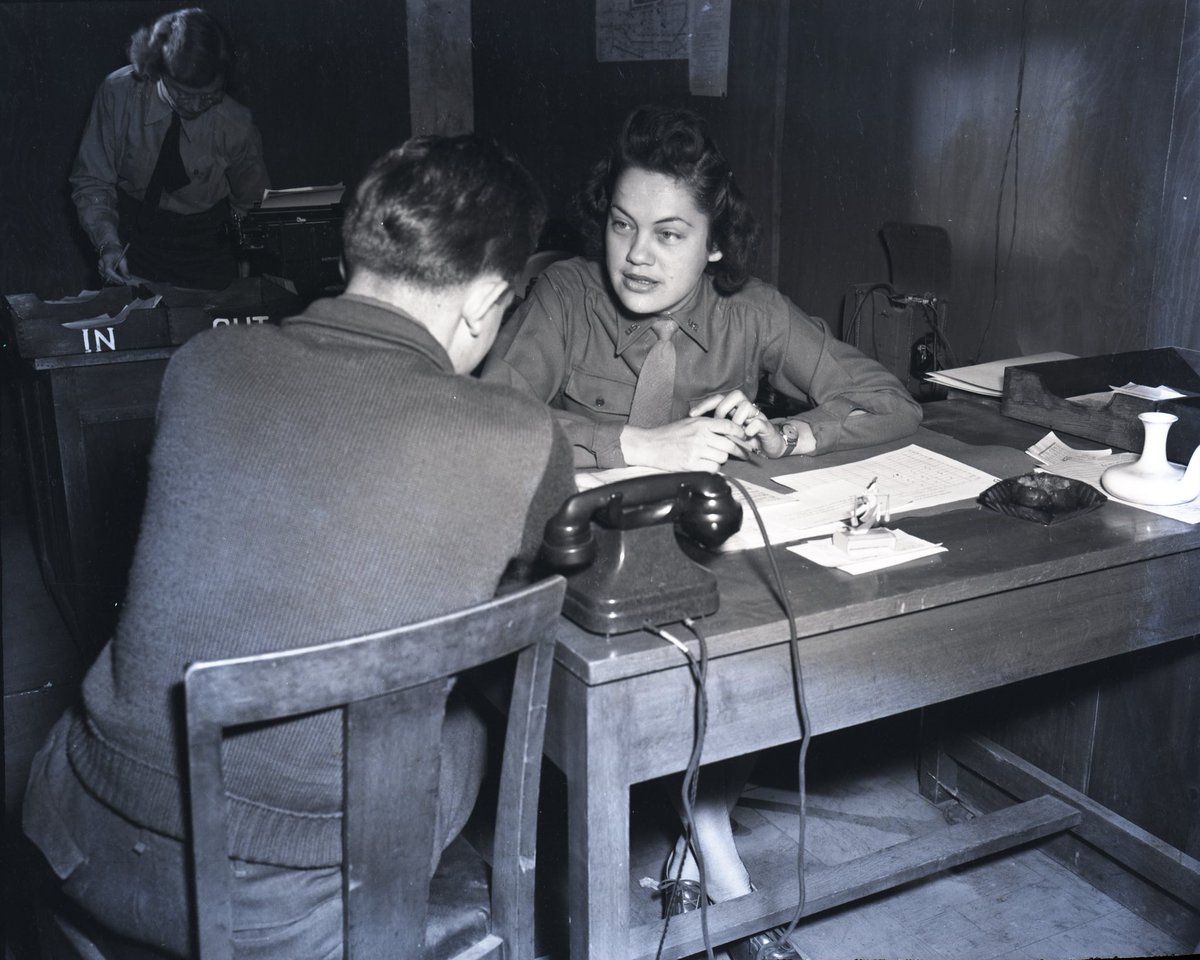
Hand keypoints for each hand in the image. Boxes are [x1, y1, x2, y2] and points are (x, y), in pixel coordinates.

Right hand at [98, 243, 132, 284]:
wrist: (109, 247)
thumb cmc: (116, 252)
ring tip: (122, 282)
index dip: (116, 277)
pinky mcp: (100, 269)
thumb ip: (125, 269)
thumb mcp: (122, 259)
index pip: (109, 270)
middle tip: (124, 283)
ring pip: (106, 277)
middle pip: (107, 275)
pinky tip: (118, 280)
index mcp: (106, 259)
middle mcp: (101, 263)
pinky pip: (105, 276)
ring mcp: (99, 267)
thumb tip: (128, 278)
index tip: (123, 281)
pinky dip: (112, 278)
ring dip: (114, 280)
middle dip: (116, 280)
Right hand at [620, 418, 751, 471]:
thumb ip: (707, 425)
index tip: (743, 437)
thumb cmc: (669, 434)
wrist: (650, 445)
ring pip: (722, 457)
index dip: (739, 432)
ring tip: (714, 458)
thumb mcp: (689, 423)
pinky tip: (707, 465)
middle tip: (743, 453)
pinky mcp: (691, 464)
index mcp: (701, 423)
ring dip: (721, 459)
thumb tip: (728, 431)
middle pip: (729, 444)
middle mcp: (700, 436)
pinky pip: (713, 468)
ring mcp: (696, 451)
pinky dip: (713, 468)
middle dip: (738, 450)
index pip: (728, 425)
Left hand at [689, 390, 783, 456]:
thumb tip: (694, 429)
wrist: (768, 446)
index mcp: (734, 408)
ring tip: (734, 432)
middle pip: (734, 395)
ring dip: (737, 419)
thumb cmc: (744, 440)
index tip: (691, 414)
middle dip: (723, 409)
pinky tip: (746, 436)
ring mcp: (756, 416)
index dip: (705, 405)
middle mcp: (745, 408)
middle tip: (718, 423)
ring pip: (746, 405)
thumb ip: (714, 429)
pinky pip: (757, 421)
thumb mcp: (726, 434)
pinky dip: (750, 428)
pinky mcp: (765, 426)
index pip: (718, 399)